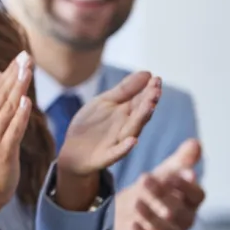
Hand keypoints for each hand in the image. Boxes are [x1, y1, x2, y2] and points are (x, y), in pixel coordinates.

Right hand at [0, 51, 33, 220]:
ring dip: (18, 88)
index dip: (10, 71)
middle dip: (15, 74)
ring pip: (8, 108)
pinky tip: (26, 102)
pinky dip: (20, 116)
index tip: (21, 55)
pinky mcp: (4, 150)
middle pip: (3, 94)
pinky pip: (14, 130)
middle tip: (26, 56)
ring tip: (27, 70)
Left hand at [54, 72, 161, 210]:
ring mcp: (117, 142)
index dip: (149, 90)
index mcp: (126, 113)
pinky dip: (125, 148)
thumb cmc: (91, 124)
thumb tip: (147, 73)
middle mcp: (126, 127)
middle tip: (156, 90)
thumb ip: (125, 89)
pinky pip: (117, 152)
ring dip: (141, 119)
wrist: (73, 151)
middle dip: (148, 102)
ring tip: (150, 106)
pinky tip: (133, 141)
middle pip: (140, 114)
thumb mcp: (104, 102)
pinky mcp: (106, 156)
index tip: (156, 79)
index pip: (141, 100)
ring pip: (132, 130)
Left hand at [114, 139, 204, 229]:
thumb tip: (196, 143)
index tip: (181, 173)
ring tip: (136, 202)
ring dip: (153, 216)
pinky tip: (133, 225)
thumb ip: (179, 162)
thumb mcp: (162, 176)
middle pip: (180, 211)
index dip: (189, 185)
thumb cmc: (151, 195)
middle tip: (144, 179)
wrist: (127, 221)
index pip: (197, 195)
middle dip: (163, 195)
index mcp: (189, 201)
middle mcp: (184, 220)